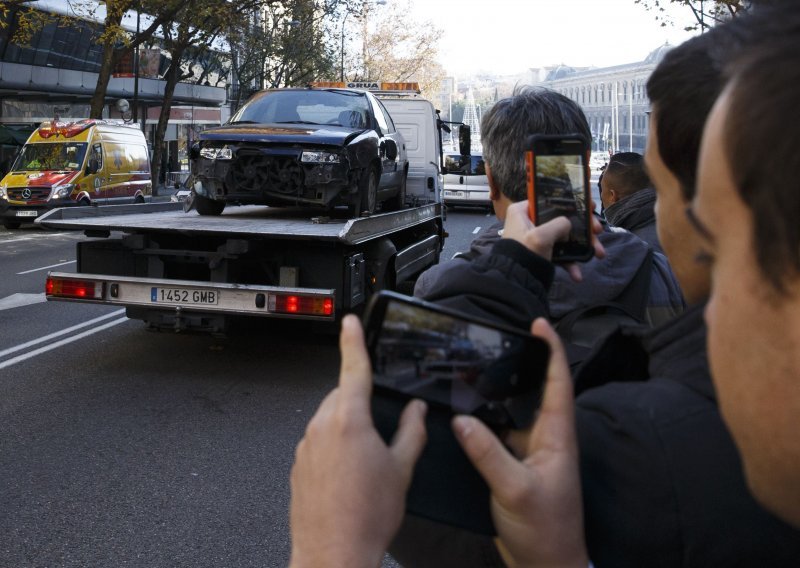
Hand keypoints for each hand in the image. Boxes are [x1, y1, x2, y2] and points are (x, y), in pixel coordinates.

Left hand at [289, 315, 427, 567]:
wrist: (333, 553)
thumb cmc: (367, 515)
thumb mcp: (401, 469)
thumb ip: (411, 431)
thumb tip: (416, 410)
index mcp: (349, 420)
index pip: (353, 368)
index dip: (353, 341)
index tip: (350, 322)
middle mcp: (322, 427)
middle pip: (343, 397)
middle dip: (361, 404)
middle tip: (382, 434)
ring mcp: (306, 446)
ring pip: (330, 420)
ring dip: (348, 428)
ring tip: (367, 465)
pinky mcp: (298, 465)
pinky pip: (319, 442)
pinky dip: (334, 448)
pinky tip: (349, 477)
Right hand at [452, 318, 587, 567]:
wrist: (545, 565)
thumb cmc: (545, 529)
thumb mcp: (516, 490)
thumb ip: (488, 455)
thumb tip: (462, 421)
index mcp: (557, 436)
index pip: (558, 383)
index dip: (551, 351)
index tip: (539, 323)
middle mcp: (545, 437)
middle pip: (534, 390)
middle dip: (519, 363)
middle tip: (494, 340)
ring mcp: (529, 451)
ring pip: (512, 411)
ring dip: (495, 393)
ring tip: (471, 370)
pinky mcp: (513, 465)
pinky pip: (497, 433)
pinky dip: (482, 420)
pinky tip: (463, 412)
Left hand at [502, 200, 604, 281]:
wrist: (514, 282)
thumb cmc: (523, 254)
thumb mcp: (542, 235)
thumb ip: (560, 223)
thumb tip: (569, 224)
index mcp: (523, 211)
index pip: (550, 199)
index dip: (572, 201)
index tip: (589, 206)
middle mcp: (529, 221)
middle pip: (562, 218)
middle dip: (583, 228)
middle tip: (597, 231)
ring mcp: (536, 237)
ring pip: (564, 236)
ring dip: (582, 246)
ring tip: (598, 253)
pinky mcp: (541, 252)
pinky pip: (559, 253)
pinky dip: (569, 262)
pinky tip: (577, 274)